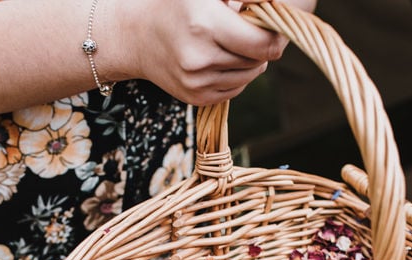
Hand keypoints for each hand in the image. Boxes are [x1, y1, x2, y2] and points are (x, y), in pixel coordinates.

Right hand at [112, 0, 317, 105]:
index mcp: (204, 24)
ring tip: (226, 42)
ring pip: (250, 77)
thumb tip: (275, 6)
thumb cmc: (176, 4)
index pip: (263, 44)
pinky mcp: (195, 98)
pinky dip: (235, 75)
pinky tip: (217, 59)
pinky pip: (236, 90)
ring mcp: (197, 83)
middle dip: (259, 46)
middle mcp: (200, 58)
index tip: (272, 25)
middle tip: (242, 30)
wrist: (135, 35)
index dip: (276, 35)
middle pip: (260, 61)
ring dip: (248, 61)